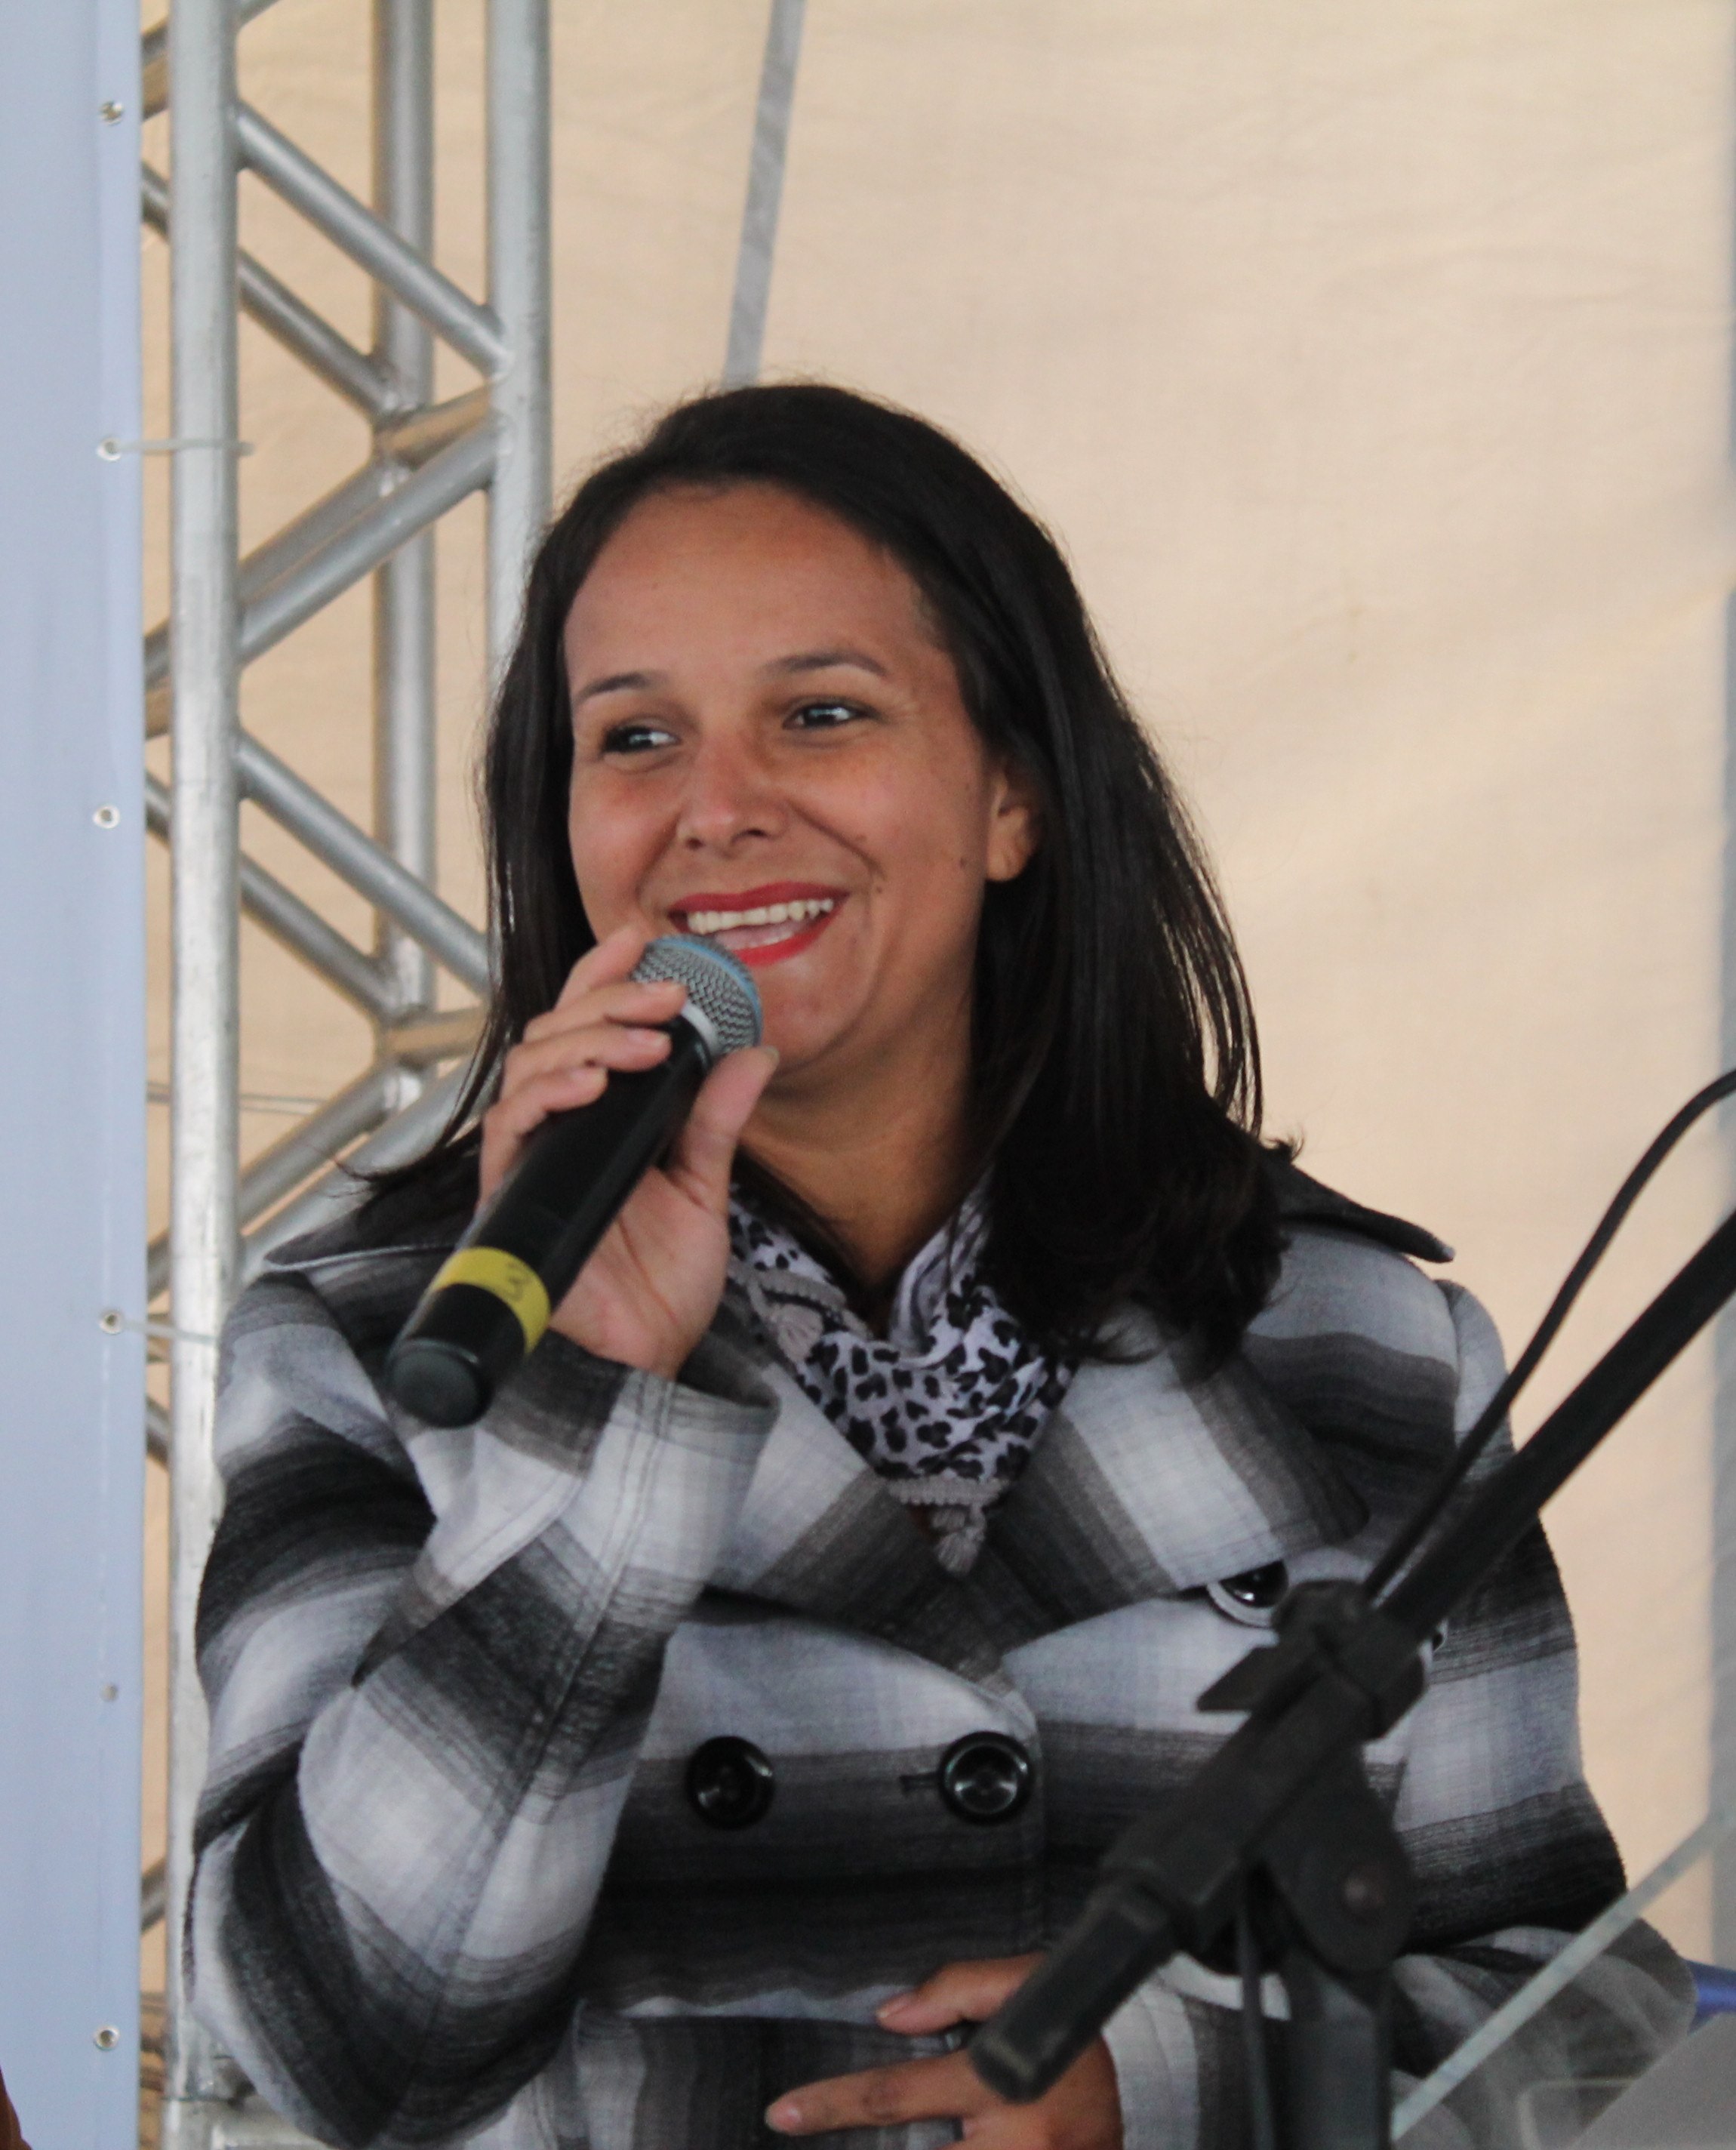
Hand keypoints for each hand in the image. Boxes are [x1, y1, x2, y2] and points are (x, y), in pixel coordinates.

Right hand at [477, 924, 776, 1379]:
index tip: (644, 939)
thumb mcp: (704, 1187)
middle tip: (666, 994)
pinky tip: (591, 1084)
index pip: (585, 1029)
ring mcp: (531, 1160)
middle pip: (553, 1034)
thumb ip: (717, 1120)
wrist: (646, 1362)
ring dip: (588, 1041)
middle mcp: (556, 1131)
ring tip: (646, 1043)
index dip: (603, 979)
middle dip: (608, 1002)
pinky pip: (510, 1128)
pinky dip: (549, 1095)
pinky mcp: (513, 1196)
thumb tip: (754, 1050)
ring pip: (531, 1067)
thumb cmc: (662, 1286)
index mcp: (598, 1120)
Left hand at [765, 1957, 1122, 2147]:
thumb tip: (891, 2018)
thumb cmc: (1068, 2032)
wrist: (1134, 2090)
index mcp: (996, 2085)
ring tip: (858, 2144)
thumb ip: (956, 1988)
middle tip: (802, 2128)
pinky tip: (927, 2146)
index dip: (832, 2106)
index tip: (782, 2115)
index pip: (894, 2096)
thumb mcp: (1022, 1983)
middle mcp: (1007, 2149)